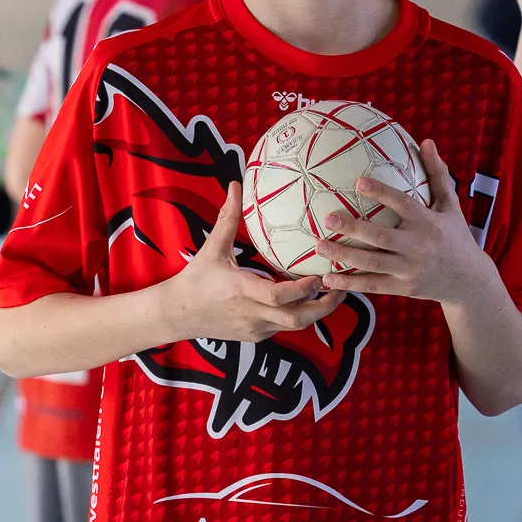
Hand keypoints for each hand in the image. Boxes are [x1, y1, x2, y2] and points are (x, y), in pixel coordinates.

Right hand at [160, 183, 345, 342]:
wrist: (178, 314)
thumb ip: (228, 218)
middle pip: (297, 319)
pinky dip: (299, 314)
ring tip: (333, 292)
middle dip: (324, 306)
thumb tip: (235, 185)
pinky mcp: (256, 336)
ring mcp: (256, 329)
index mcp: (242, 291)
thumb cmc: (196, 279)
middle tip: (342, 286)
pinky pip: (284, 327)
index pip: (278, 297)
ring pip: (295, 326)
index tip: (320, 275)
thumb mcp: (212, 248)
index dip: (302, 289)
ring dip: (317, 311)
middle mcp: (253, 314)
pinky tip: (309, 299)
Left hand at [317, 141, 491, 306]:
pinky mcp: (402, 288)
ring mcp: (408, 269)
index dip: (381, 192)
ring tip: (320, 246)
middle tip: (328, 217)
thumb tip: (426, 141)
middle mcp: (417, 246)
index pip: (402, 204)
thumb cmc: (456, 237)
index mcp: (428, 223)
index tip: (358, 181)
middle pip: (380, 237)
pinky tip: (328, 278)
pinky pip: (373, 285)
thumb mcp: (451, 206)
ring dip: (344, 255)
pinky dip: (350, 284)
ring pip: (372, 262)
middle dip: (353, 227)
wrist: (469, 281)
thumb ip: (437, 174)